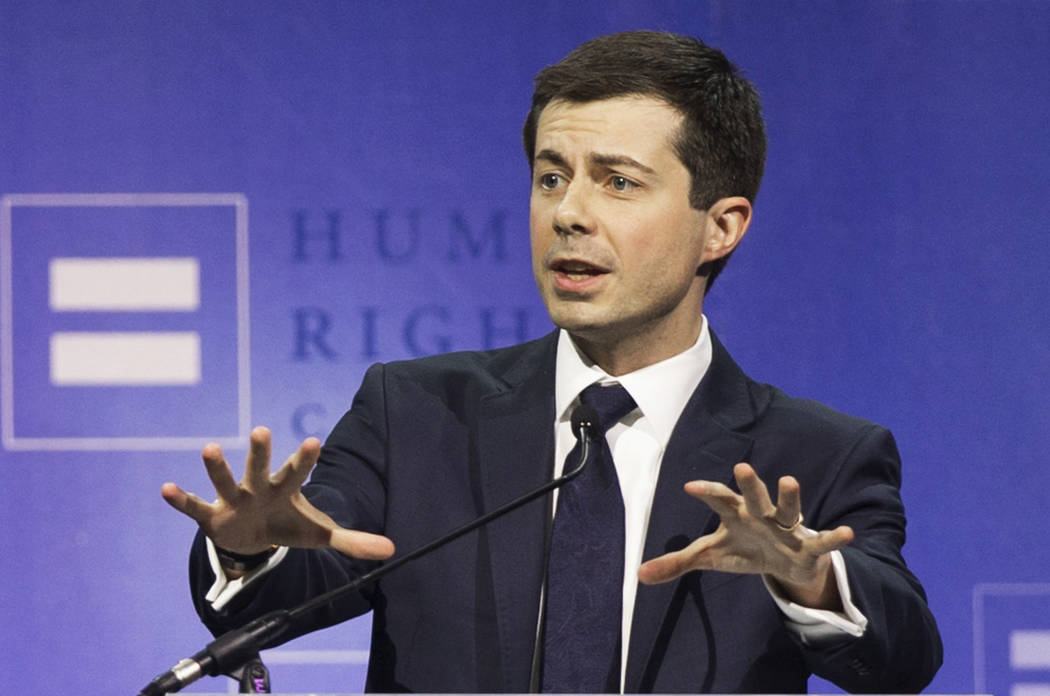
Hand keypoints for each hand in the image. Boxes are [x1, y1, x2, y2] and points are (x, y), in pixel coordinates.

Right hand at [161, 426, 394, 561]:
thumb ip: (352, 539)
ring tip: (208, 448)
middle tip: (262, 430)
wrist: (254, 539)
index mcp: (286, 488)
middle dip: (261, 452)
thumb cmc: (288, 525)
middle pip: (262, 467)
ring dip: (217, 467)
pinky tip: (165, 489)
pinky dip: (180, 500)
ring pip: (225, 480)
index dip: (306, 457)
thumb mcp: (320, 534)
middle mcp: (259, 487)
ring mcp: (234, 499)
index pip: (299, 470)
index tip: (315, 440)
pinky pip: (195, 506)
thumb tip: (390, 549)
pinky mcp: (213, 516)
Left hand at [637, 462, 852, 609]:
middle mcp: (761, 515)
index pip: (719, 501)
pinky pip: (821, 542)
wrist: (783, 563)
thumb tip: (639, 575)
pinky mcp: (807, 546)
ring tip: (791, 479)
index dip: (706, 492)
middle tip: (742, 467)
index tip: (689, 486)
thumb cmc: (743, 549)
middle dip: (749, 483)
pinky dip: (833, 538)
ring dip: (790, 497)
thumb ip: (676, 562)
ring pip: (788, 510)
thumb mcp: (709, 557)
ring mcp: (786, 529)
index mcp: (736, 515)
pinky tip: (847, 534)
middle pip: (753, 497)